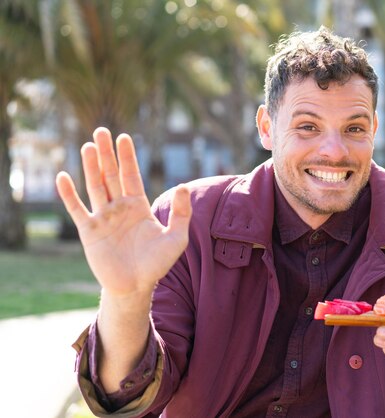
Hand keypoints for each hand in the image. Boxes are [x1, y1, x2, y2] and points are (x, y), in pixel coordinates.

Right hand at [56, 127, 191, 296]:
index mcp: (138, 206)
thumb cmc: (157, 264)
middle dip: (107, 154)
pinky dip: (69, 194)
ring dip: (91, 167)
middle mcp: (119, 208)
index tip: (124, 137)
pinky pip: (77, 209)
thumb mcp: (176, 237)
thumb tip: (183, 186)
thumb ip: (181, 213)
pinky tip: (63, 177)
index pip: (131, 175)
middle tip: (101, 131)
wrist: (136, 286)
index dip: (128, 157)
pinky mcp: (89, 232)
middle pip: (111, 175)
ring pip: (95, 186)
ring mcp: (103, 218)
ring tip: (88, 146)